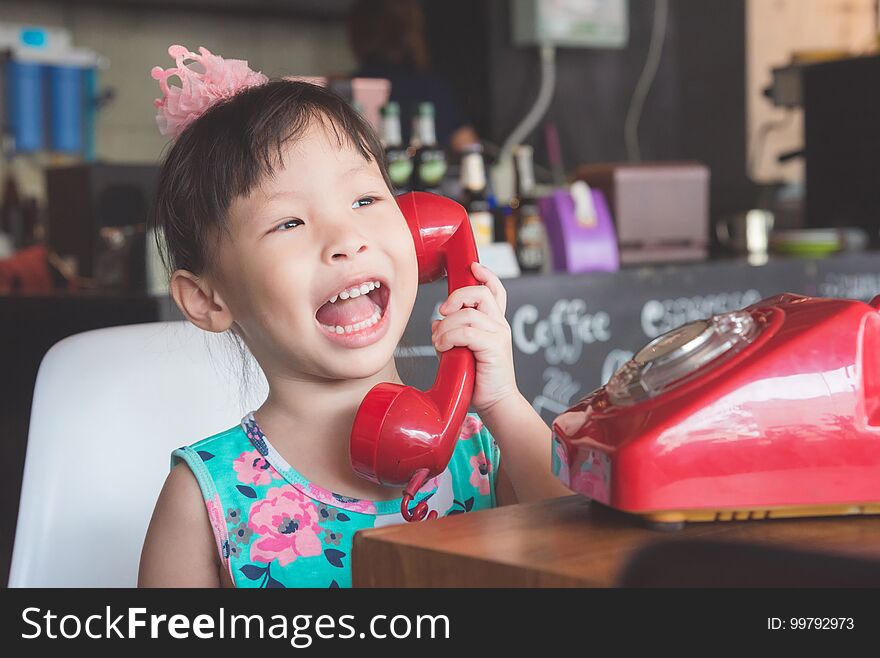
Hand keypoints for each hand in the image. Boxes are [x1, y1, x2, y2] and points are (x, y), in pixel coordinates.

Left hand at [431, 261, 518, 415]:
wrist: (495, 404)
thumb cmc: (477, 380)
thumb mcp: (460, 352)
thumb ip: (450, 334)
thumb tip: (436, 323)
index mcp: (494, 323)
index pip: (495, 291)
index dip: (485, 275)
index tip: (473, 266)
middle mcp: (500, 325)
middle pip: (480, 294)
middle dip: (456, 297)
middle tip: (442, 312)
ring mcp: (499, 335)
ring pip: (468, 314)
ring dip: (446, 326)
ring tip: (439, 342)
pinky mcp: (494, 347)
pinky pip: (467, 332)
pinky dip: (449, 337)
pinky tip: (444, 347)